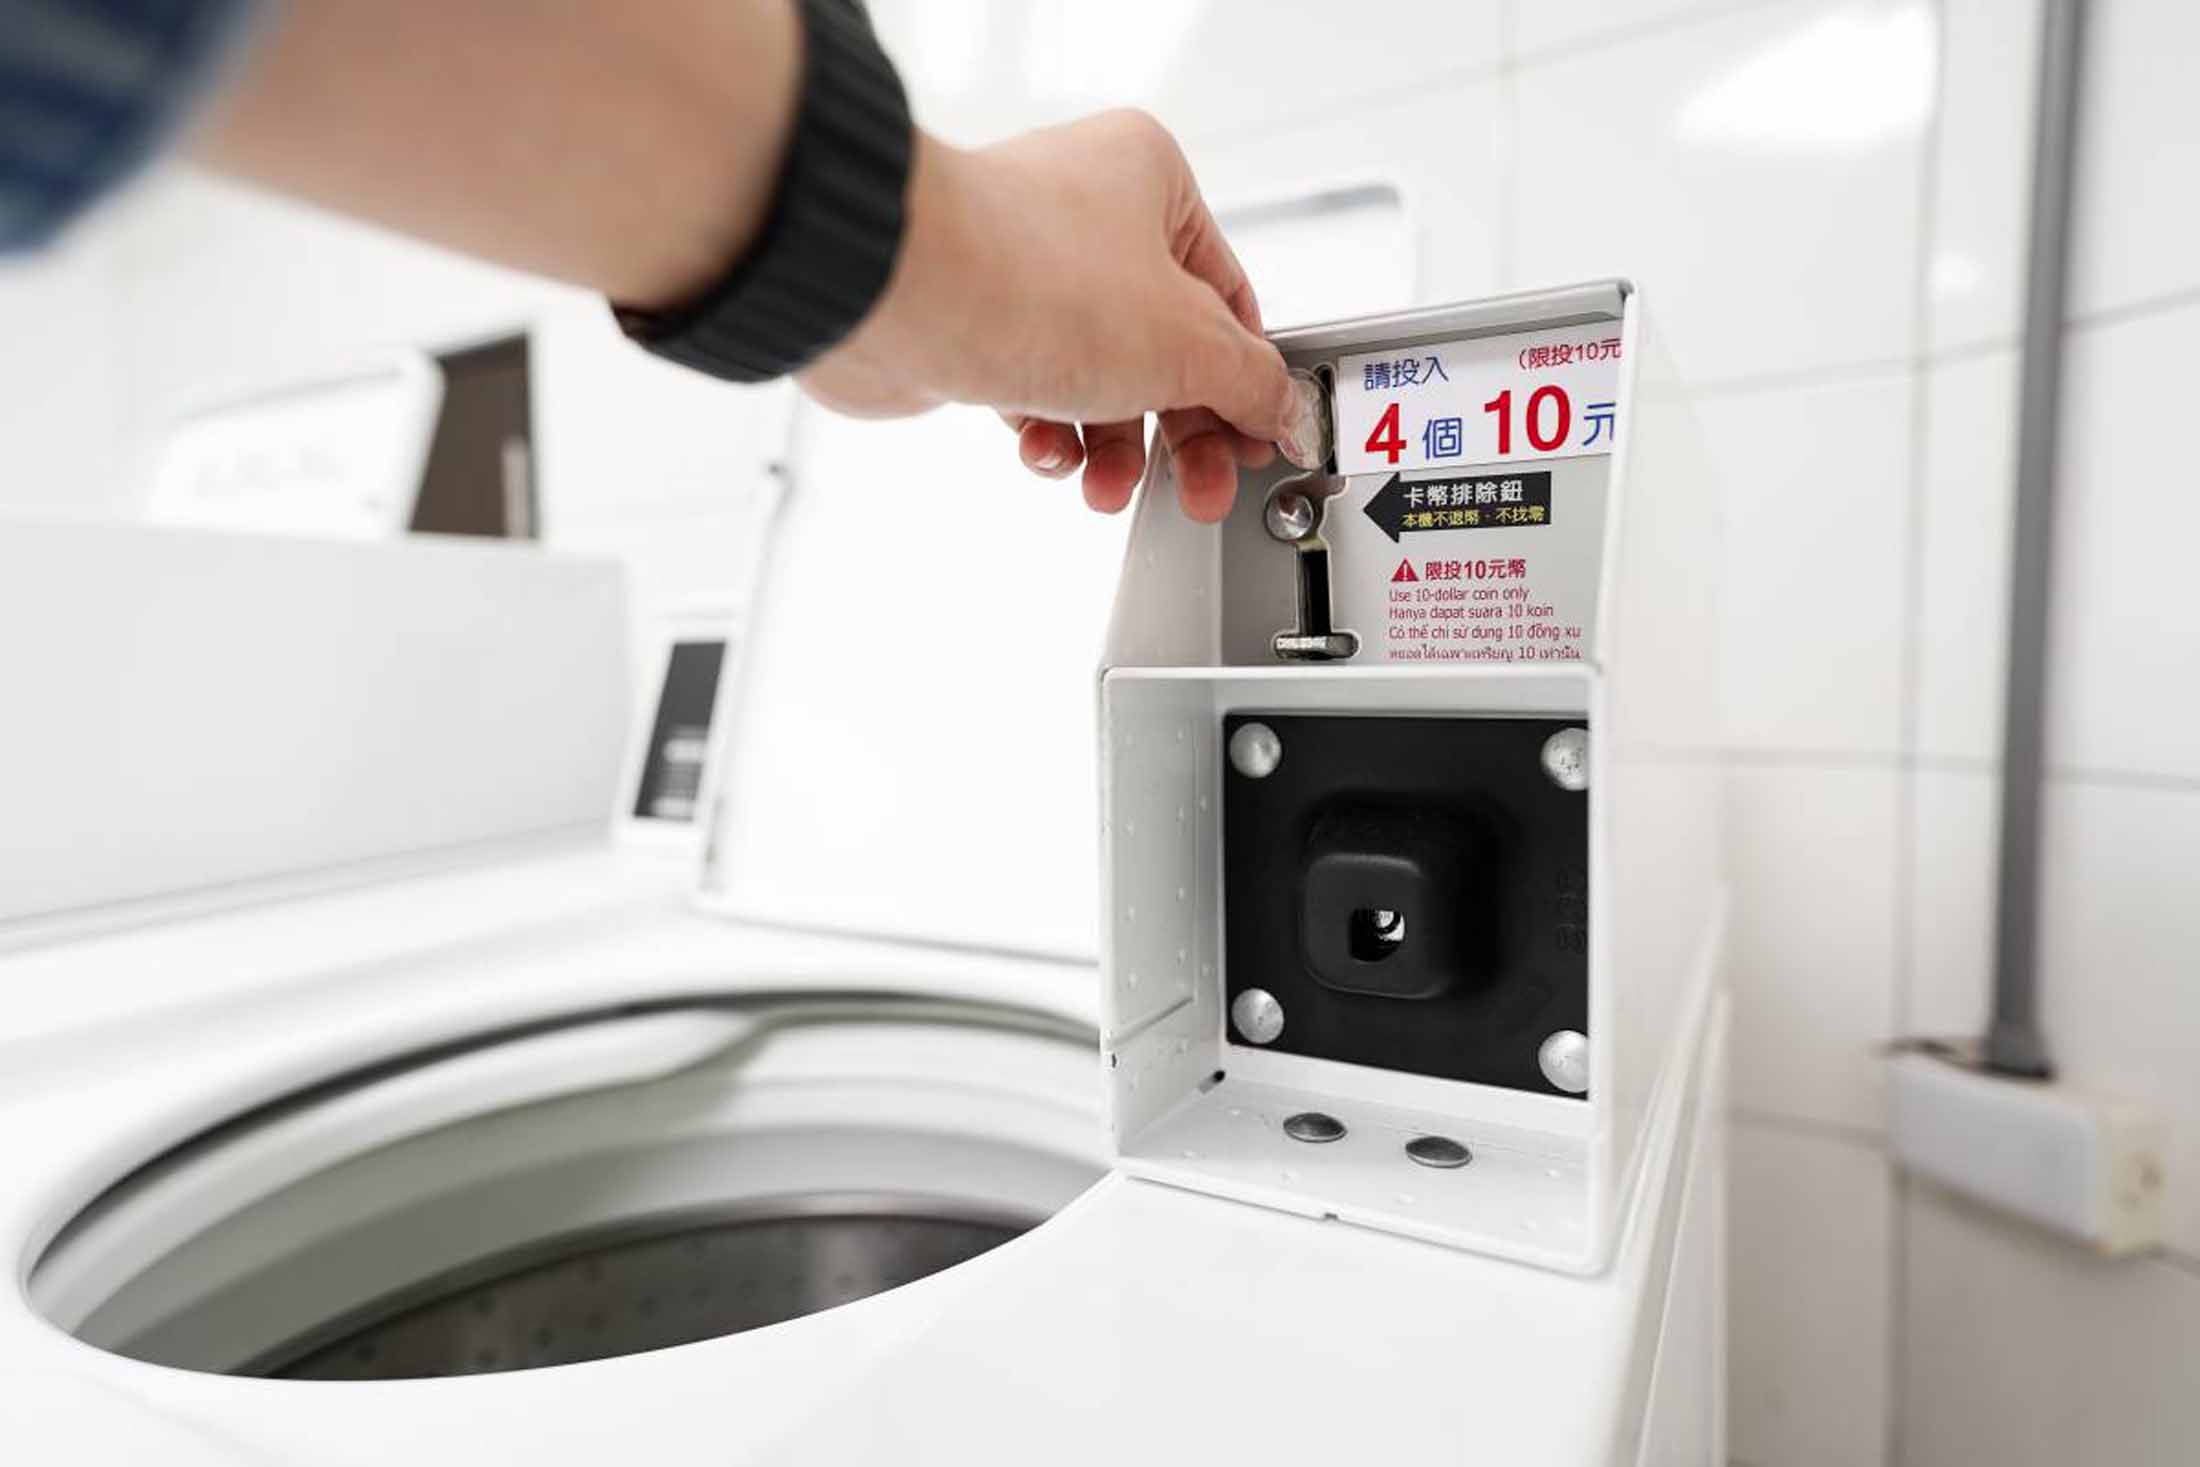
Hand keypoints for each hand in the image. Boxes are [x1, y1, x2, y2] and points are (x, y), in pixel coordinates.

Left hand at [799, 111, 1321, 521]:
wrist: (894, 296)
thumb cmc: (1032, 279)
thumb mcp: (1185, 345)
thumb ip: (1248, 383)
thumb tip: (1280, 409)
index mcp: (1151, 180)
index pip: (1229, 295)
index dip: (1248, 377)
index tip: (1258, 437)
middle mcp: (1086, 211)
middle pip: (1164, 345)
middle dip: (1177, 432)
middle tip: (1198, 488)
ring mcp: (1024, 267)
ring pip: (1097, 374)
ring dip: (1109, 445)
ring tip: (1105, 484)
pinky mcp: (971, 318)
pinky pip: (1032, 386)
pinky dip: (1046, 430)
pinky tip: (1044, 451)